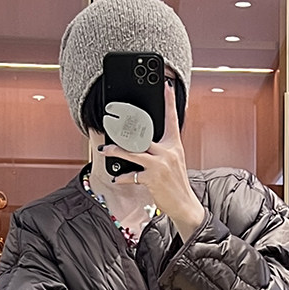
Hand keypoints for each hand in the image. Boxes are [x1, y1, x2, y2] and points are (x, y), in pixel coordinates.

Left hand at [97, 77, 205, 240]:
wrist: (184, 204)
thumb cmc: (176, 182)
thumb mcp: (174, 160)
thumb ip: (162, 148)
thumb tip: (142, 140)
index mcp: (174, 145)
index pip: (172, 119)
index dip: (170, 101)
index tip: (167, 85)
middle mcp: (168, 152)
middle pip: (144, 135)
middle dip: (126, 129)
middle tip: (112, 122)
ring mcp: (160, 165)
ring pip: (133, 153)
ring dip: (115, 151)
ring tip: (104, 150)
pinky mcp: (152, 179)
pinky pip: (132, 175)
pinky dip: (122, 177)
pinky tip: (116, 177)